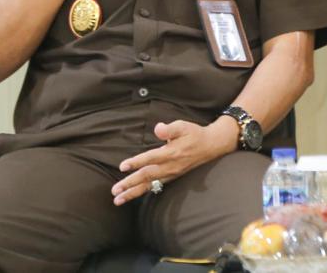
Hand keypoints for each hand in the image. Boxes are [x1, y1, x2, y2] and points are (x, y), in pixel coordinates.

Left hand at [111, 118, 233, 204]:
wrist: (211, 146)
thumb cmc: (194, 134)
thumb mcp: (184, 126)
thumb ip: (170, 129)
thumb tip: (158, 128)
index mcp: (172, 152)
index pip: (151, 158)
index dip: (137, 162)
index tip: (123, 166)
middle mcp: (171, 166)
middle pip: (147, 176)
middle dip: (130, 184)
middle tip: (115, 191)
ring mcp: (171, 173)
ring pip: (150, 185)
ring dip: (133, 193)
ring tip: (118, 200)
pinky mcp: (172, 177)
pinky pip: (156, 186)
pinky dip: (143, 191)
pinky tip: (132, 195)